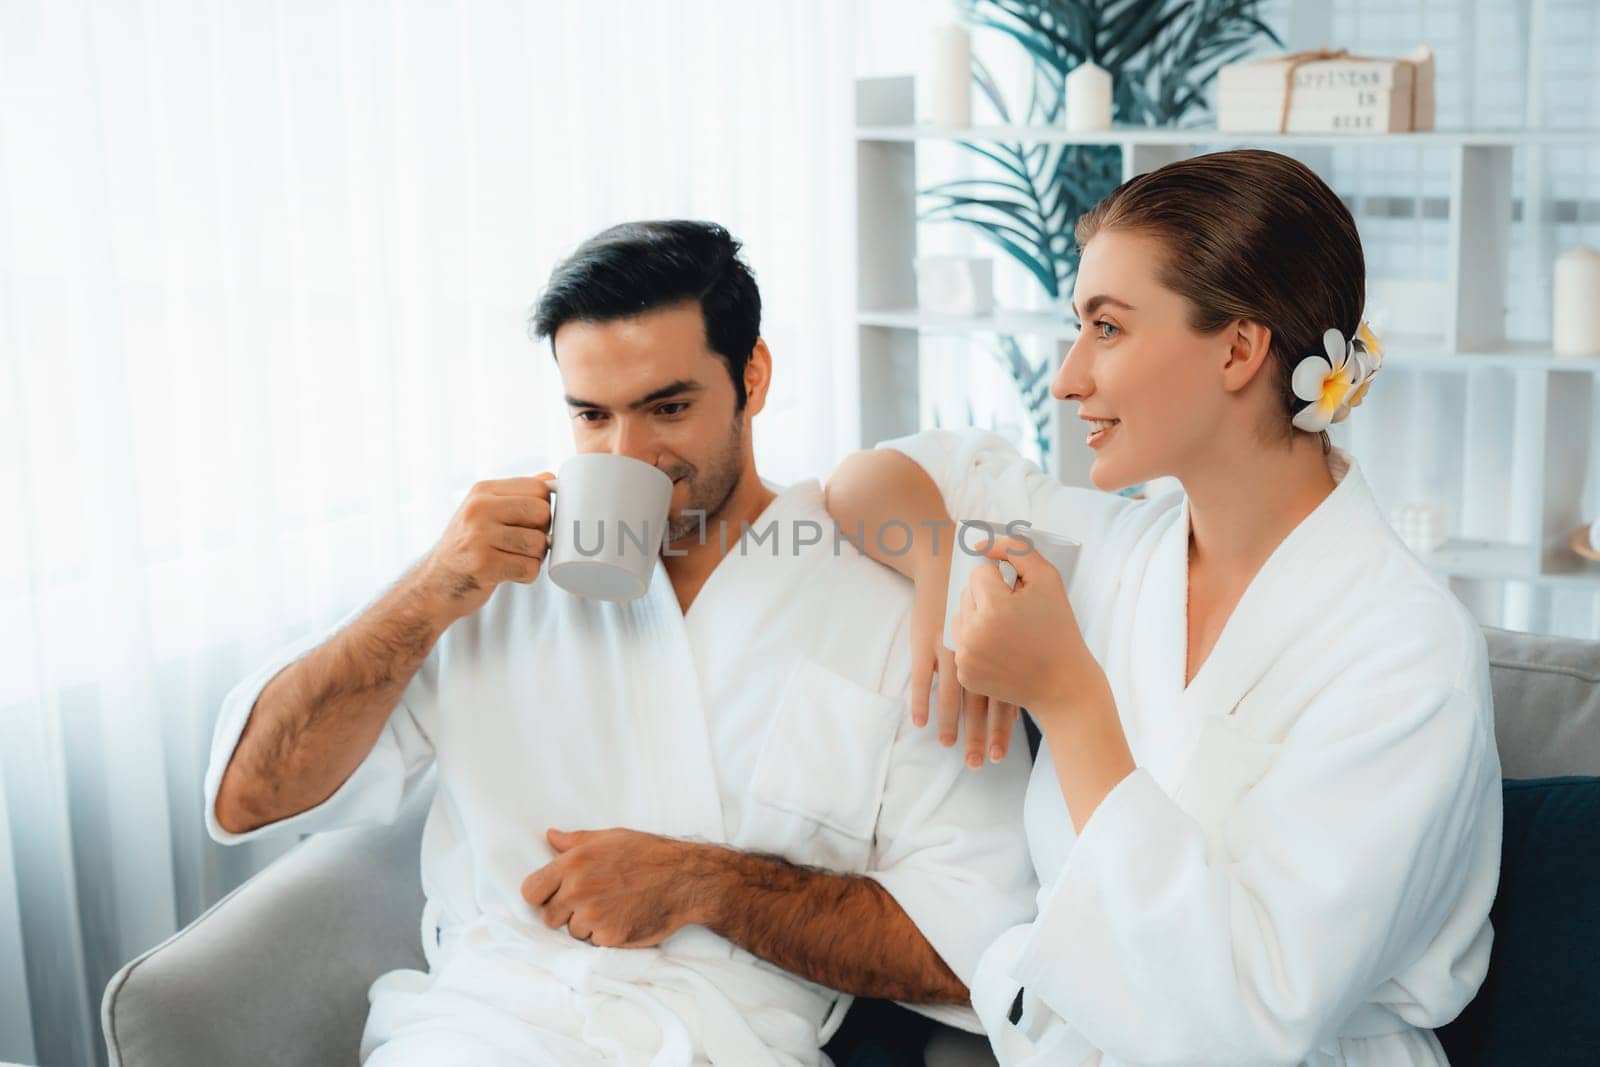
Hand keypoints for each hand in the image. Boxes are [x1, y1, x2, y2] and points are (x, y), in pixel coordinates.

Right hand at [413, 474, 554, 624]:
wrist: (434, 585)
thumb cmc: (465, 549)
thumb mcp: (484, 512)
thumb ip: (516, 495)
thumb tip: (550, 478)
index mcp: (483, 491)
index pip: (539, 488)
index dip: (544, 508)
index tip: (531, 523)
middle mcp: (479, 509)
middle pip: (542, 512)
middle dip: (542, 532)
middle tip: (525, 544)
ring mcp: (479, 536)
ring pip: (538, 542)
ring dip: (534, 557)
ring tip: (515, 559)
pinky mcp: (483, 565)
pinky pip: (529, 567)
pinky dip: (526, 575)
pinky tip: (510, 573)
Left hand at [519, 828, 711, 948]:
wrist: (684, 879)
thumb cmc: (648, 854)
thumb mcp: (610, 838)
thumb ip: (574, 841)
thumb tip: (549, 836)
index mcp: (573, 864)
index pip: (530, 891)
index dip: (541, 895)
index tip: (554, 894)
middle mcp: (578, 891)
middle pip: (549, 917)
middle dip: (565, 912)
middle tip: (591, 901)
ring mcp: (594, 917)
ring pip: (573, 932)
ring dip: (587, 925)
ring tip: (613, 907)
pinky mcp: (610, 937)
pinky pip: (595, 943)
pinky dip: (606, 935)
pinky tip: (623, 918)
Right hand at [909, 551, 1019, 767]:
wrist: (948, 558)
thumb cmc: (985, 586)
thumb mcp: (1011, 605)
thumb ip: (1019, 641)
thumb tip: (1029, 681)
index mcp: (1000, 645)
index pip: (1004, 694)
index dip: (1004, 727)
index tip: (1003, 755)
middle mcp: (977, 650)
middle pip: (980, 701)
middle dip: (980, 735)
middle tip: (981, 763)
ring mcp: (949, 646)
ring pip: (950, 694)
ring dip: (950, 724)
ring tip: (950, 749)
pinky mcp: (925, 640)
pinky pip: (923, 676)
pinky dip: (922, 701)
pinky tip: (921, 724)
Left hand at [952, 536, 1103, 724]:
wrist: (1063, 685)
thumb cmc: (1058, 630)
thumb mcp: (1048, 579)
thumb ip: (1016, 550)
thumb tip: (980, 544)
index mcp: (992, 607)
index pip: (979, 573)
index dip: (1003, 581)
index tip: (1020, 598)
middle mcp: (972, 633)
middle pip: (967, 594)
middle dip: (989, 599)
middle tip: (1017, 617)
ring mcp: (966, 657)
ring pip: (961, 617)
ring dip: (979, 618)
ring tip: (1009, 632)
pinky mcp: (965, 674)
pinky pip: (962, 643)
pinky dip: (978, 643)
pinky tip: (1002, 651)